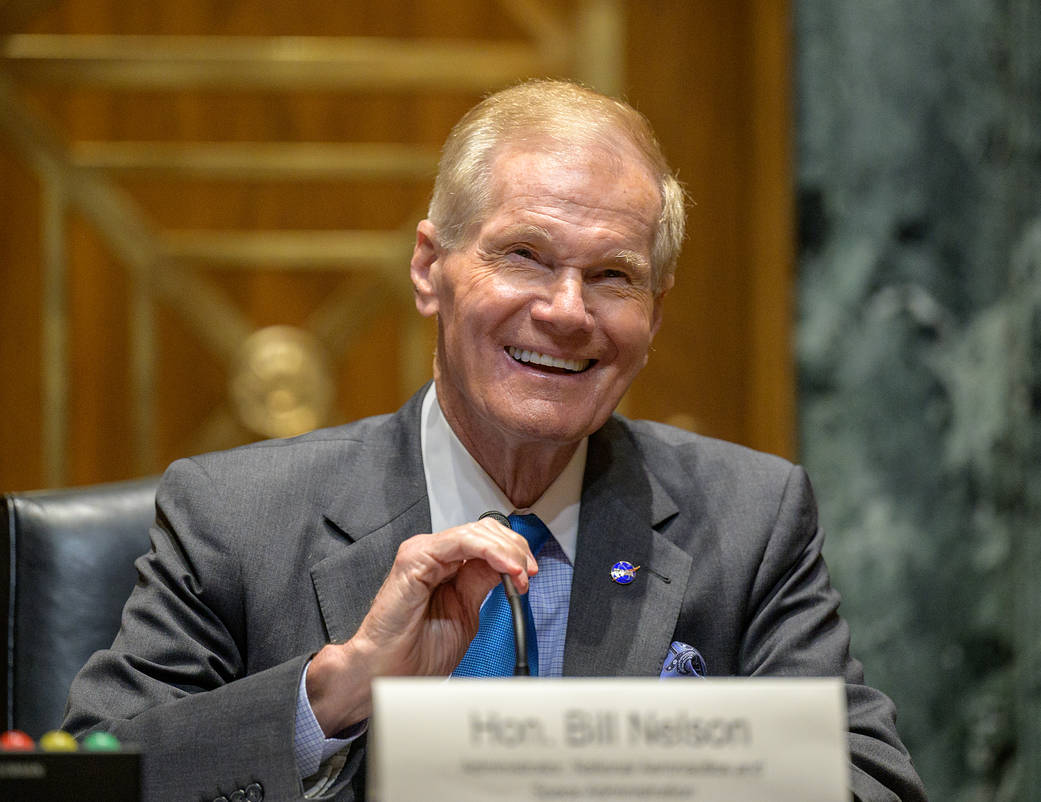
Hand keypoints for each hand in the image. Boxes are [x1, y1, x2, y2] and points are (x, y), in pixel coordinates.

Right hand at [305, 516, 536, 734]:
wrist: (388, 672)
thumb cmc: (418, 651)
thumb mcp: (466, 612)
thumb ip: (483, 584)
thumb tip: (508, 568)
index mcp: (446, 566)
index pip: (488, 541)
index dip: (514, 552)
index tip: (530, 574)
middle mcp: (435, 554)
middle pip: (485, 531)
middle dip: (514, 549)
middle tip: (528, 574)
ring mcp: (424, 552)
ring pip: (477, 532)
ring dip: (507, 551)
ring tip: (520, 574)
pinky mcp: (415, 557)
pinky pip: (461, 541)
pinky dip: (491, 551)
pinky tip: (506, 567)